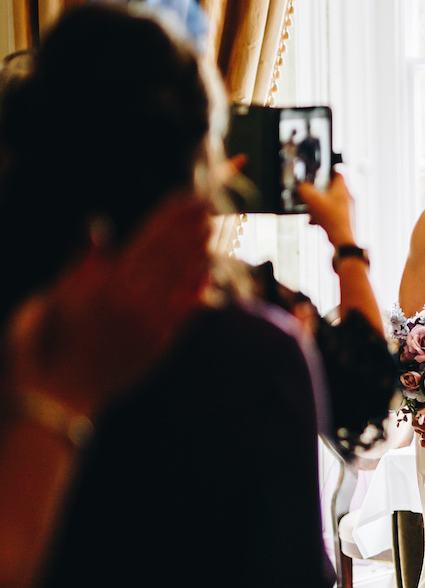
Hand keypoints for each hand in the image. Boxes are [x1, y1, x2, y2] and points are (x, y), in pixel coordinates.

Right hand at [7, 191, 211, 418]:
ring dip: (199, 251)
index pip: (148, 237)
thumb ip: (83, 260)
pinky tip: (207, 275)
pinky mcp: (159, 345)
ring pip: (183, 279)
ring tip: (212, 228)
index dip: (170, 214)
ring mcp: (150, 322)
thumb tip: (99, 225)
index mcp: (107, 281)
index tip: (186, 194)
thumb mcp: (56, 294)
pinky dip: (197, 291)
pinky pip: (184, 312)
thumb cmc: (49, 340)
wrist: (58, 393)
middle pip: (171, 253)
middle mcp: (133, 298)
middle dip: (190, 226)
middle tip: (208, 203)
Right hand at [298, 171, 355, 249]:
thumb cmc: (332, 218)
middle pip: (332, 189)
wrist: (342, 239)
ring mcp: (347, 209)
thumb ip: (304, 190)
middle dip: (319, 192)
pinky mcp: (345, 219)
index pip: (338, 173)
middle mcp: (347, 197)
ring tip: (310, 211)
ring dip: (319, 205)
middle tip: (311, 194)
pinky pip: (332, 213)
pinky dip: (322, 216)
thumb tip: (301, 186)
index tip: (320, 171)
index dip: (328, 171)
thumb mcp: (313, 200)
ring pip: (330, 202)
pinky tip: (314, 222)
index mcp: (342, 188)